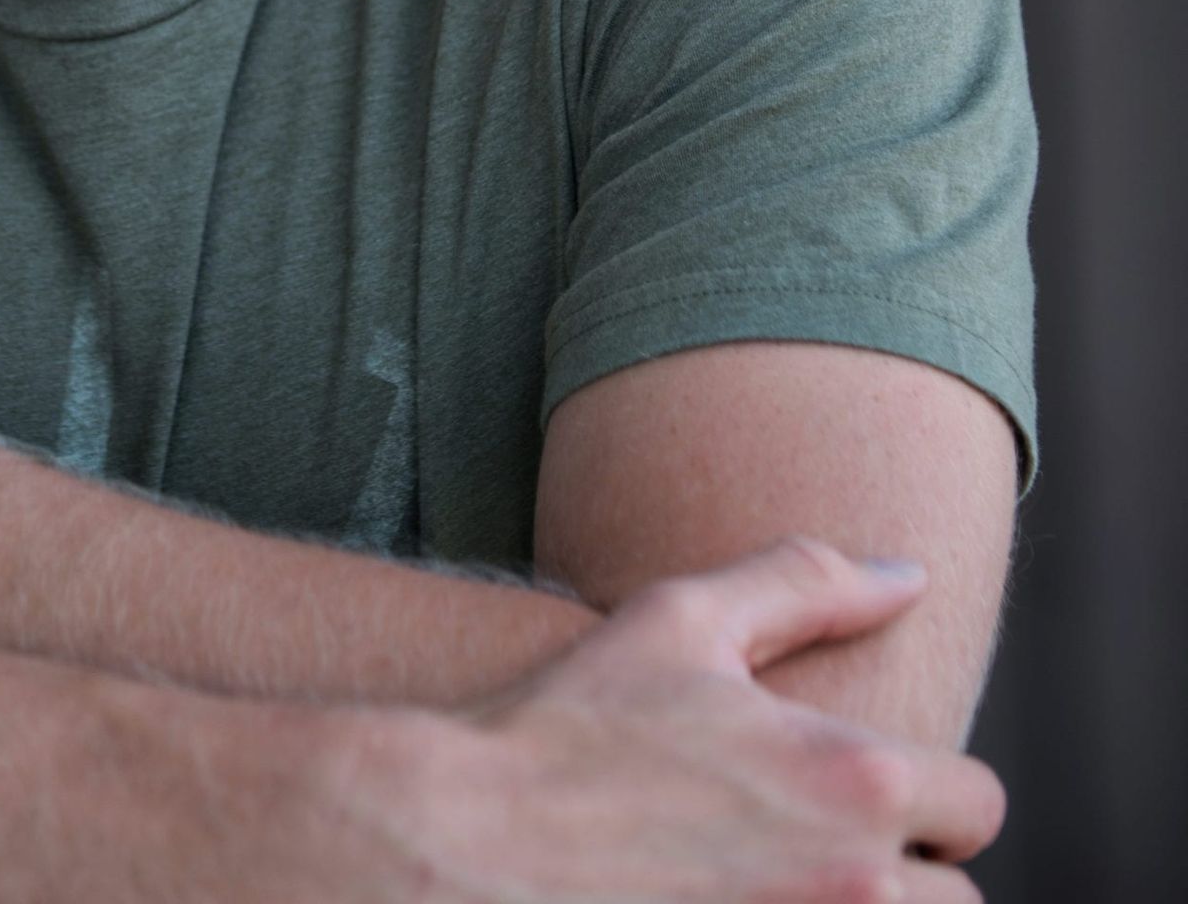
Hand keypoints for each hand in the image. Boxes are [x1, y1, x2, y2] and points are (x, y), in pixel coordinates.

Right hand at [320, 540, 1003, 899]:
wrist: (470, 842)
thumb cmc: (573, 726)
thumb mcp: (684, 620)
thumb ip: (808, 584)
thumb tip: (908, 574)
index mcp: (854, 779)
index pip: (976, 802)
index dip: (929, 789)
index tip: (863, 787)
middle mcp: (854, 884)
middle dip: (905, 873)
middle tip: (815, 847)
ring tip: (789, 884)